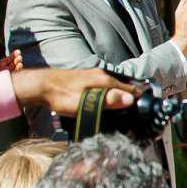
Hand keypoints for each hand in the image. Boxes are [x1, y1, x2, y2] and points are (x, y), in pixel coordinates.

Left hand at [12, 66, 135, 114]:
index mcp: (104, 80)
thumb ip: (107, 101)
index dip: (139, 99)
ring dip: (118, 96)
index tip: (146, 109)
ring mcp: (92, 75)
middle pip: (122, 87)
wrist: (40, 85)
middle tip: (136, 113)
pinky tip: (104, 102)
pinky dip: (108, 94)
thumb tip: (130, 100)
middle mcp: (101, 75)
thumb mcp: (85, 102)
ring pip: (113, 86)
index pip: (130, 89)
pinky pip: (104, 86)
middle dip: (130, 98)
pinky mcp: (85, 78)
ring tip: (123, 110)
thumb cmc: (60, 95)